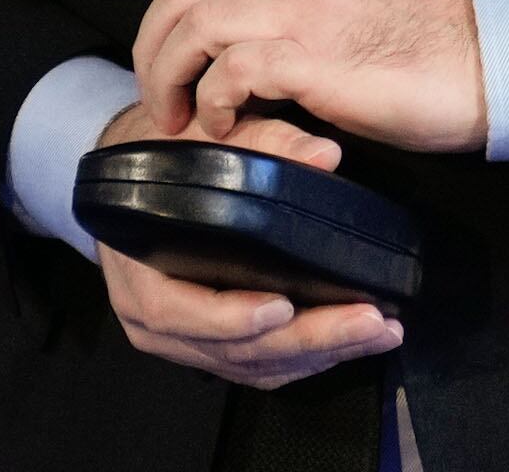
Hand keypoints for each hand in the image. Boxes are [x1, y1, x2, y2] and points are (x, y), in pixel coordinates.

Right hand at [89, 96, 402, 388]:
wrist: (134, 185)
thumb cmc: (161, 162)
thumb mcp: (203, 139)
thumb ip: (264, 139)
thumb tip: (322, 154)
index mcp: (142, 273)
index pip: (182, 311)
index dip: (232, 317)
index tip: (284, 306)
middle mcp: (155, 319)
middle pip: (234, 349)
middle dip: (308, 339)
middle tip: (367, 322)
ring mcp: (181, 340)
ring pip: (252, 366)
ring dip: (318, 355)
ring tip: (374, 333)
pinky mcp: (206, 347)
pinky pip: (256, 368)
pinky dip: (302, 361)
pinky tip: (345, 344)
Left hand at [134, 0, 489, 156]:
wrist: (492, 58)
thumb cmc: (431, 47)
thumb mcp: (350, 9)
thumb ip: (302, 17)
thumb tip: (255, 57)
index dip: (169, 33)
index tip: (172, 81)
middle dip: (154, 53)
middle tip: (163, 106)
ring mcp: (304, 9)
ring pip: (195, 23)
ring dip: (173, 77)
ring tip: (186, 123)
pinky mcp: (318, 56)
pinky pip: (235, 67)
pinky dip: (216, 98)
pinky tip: (227, 127)